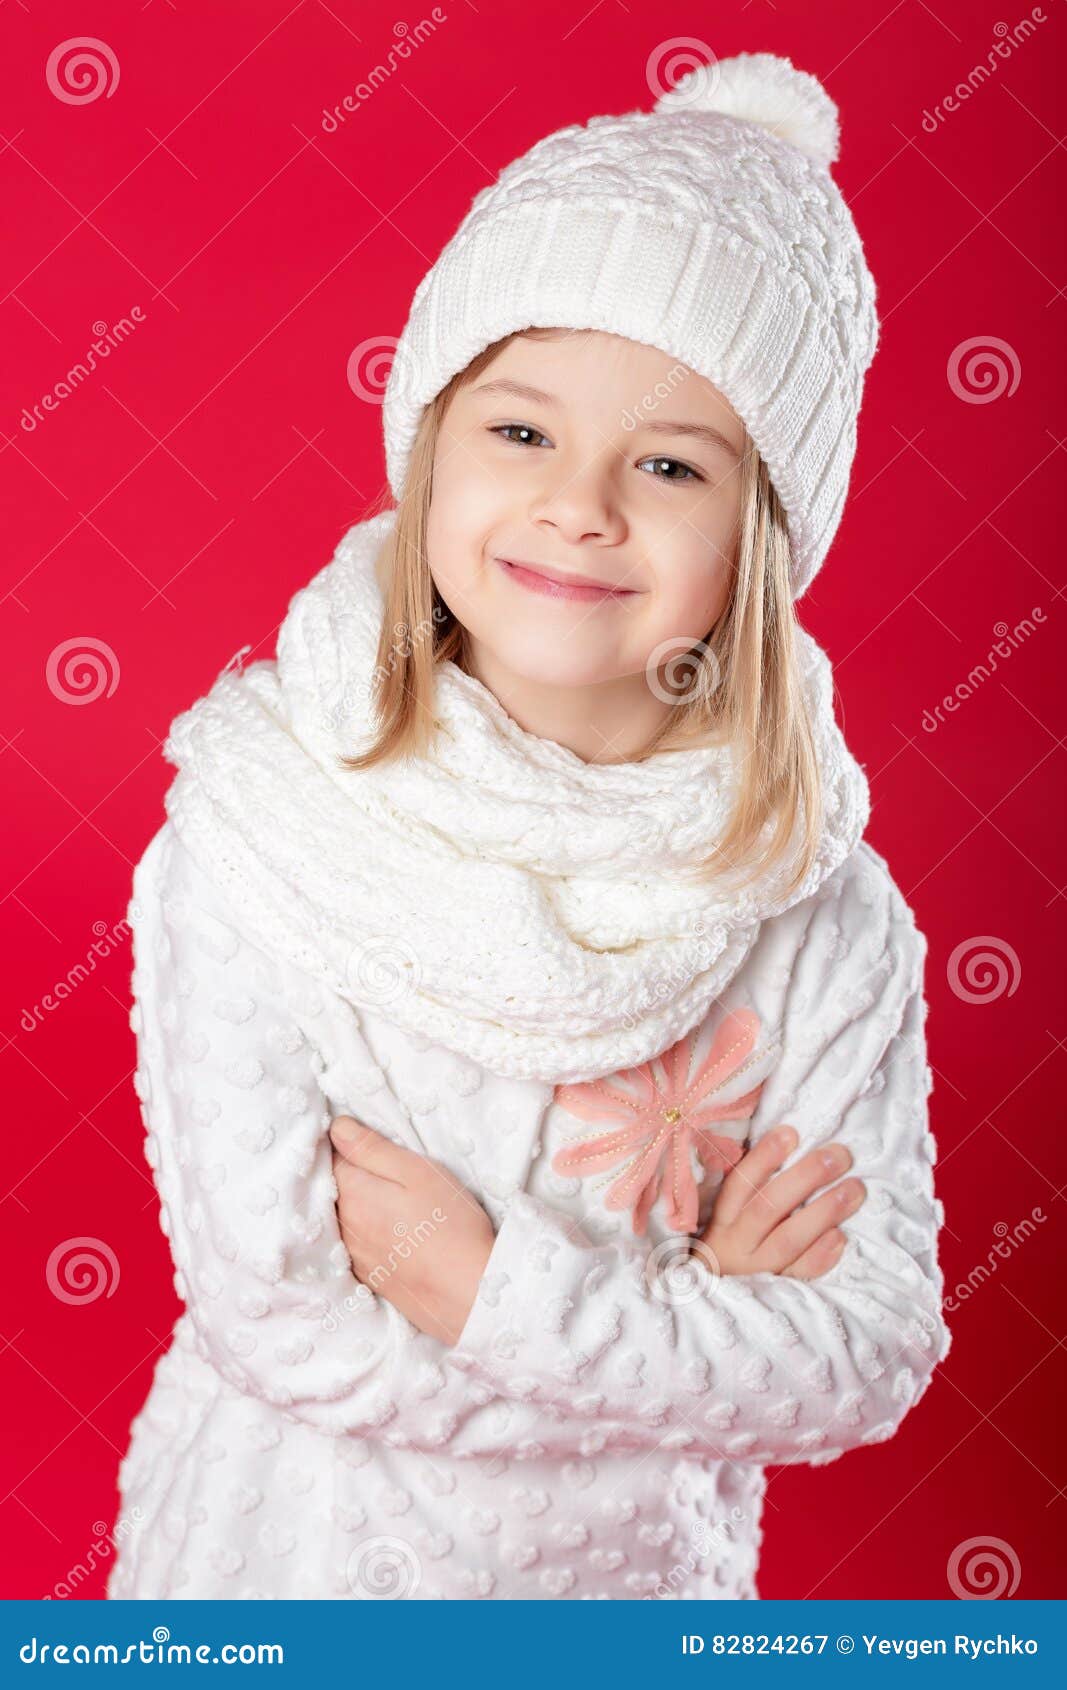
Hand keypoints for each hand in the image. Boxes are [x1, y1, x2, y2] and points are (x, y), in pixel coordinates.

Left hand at [328, 1115, 495, 1345]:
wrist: (470, 1294)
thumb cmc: (451, 1226)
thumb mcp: (418, 1173)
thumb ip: (372, 1149)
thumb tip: (337, 1127)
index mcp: (353, 1194)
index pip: (330, 1157)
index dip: (346, 1144)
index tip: (364, 1139)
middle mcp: (344, 1226)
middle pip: (331, 1188)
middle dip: (345, 1173)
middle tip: (376, 1165)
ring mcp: (353, 1255)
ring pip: (341, 1216)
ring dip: (352, 1203)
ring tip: (383, 1196)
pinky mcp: (367, 1276)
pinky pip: (351, 1243)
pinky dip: (360, 1231)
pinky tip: (385, 1230)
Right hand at [694, 1124, 865, 1280]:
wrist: (715, 1295)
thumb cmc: (733, 1241)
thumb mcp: (729, 1215)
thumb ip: (753, 1186)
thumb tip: (792, 1141)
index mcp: (723, 1217)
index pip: (740, 1182)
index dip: (764, 1157)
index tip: (791, 1133)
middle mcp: (737, 1242)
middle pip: (768, 1207)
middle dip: (806, 1177)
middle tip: (839, 1155)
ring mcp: (756, 1268)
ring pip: (788, 1239)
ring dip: (823, 1212)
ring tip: (854, 1189)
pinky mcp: (776, 1290)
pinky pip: (799, 1273)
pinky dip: (820, 1255)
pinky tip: (840, 1236)